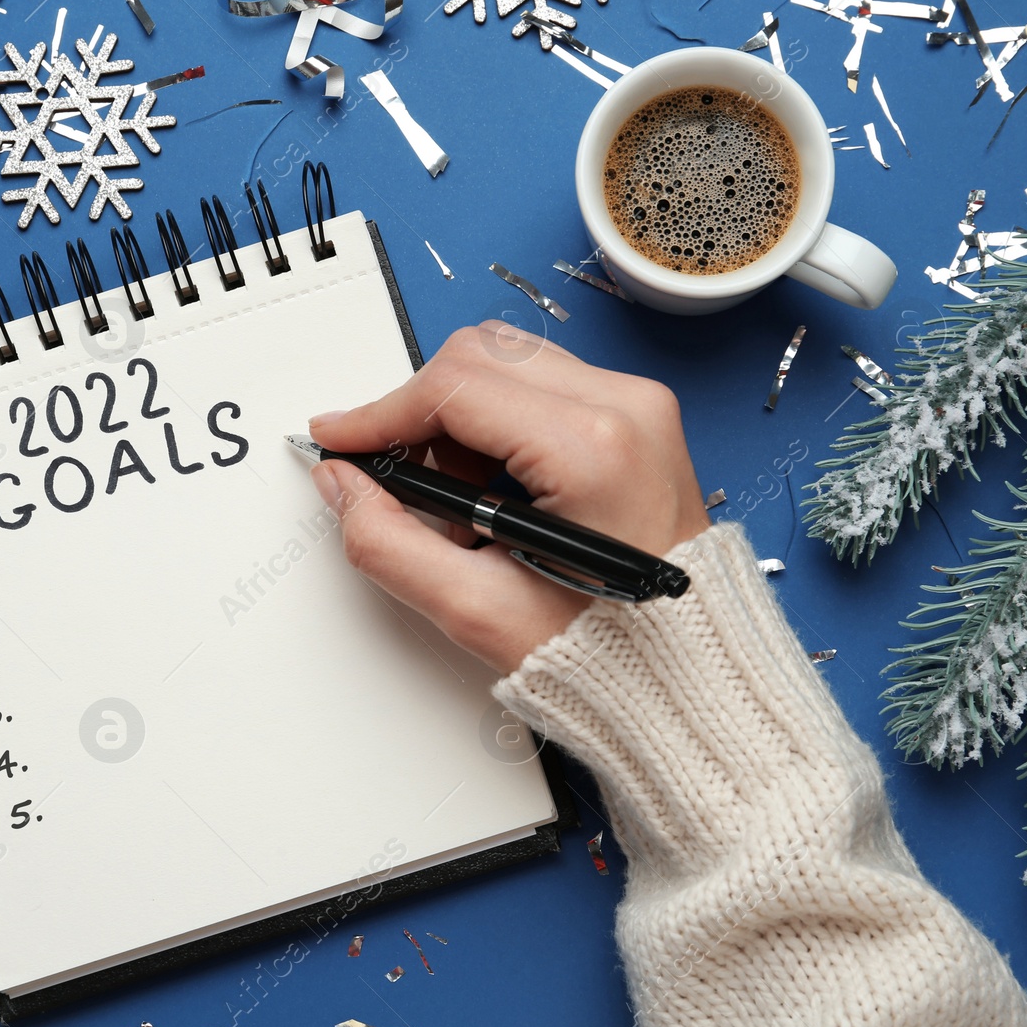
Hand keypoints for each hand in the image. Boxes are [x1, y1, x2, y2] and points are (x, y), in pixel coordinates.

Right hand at [308, 322, 709, 674]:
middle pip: (477, 356)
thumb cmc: (611, 651)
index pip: (453, 388)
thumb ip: (388, 542)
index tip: (339, 440)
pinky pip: (541, 383)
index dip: (380, 413)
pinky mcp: (638, 413)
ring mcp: (639, 404)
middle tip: (405, 486)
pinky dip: (499, 424)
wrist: (686, 671)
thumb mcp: (478, 611)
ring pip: (506, 361)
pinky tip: (500, 491)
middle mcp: (626, 407)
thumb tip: (343, 483)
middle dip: (421, 414)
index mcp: (593, 449)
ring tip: (466, 504)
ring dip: (460, 420)